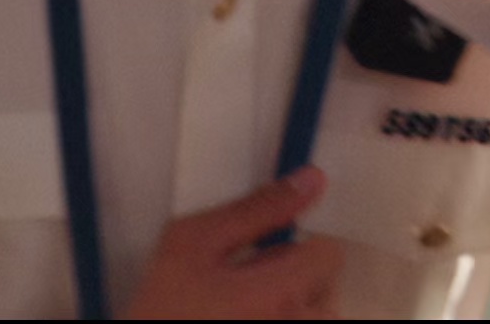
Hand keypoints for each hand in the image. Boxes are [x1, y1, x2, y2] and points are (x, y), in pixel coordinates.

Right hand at [124, 169, 347, 318]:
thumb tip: (311, 180)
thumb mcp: (193, 241)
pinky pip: (295, 320)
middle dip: (297, 272)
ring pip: (315, 313)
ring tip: (248, 300)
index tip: (271, 242)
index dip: (302, 240)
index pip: (329, 254)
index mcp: (280, 292)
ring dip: (292, 300)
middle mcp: (294, 323)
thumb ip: (256, 209)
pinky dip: (279, 313)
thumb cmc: (160, 302)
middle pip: (325, 286)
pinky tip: (245, 313)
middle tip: (252, 272)